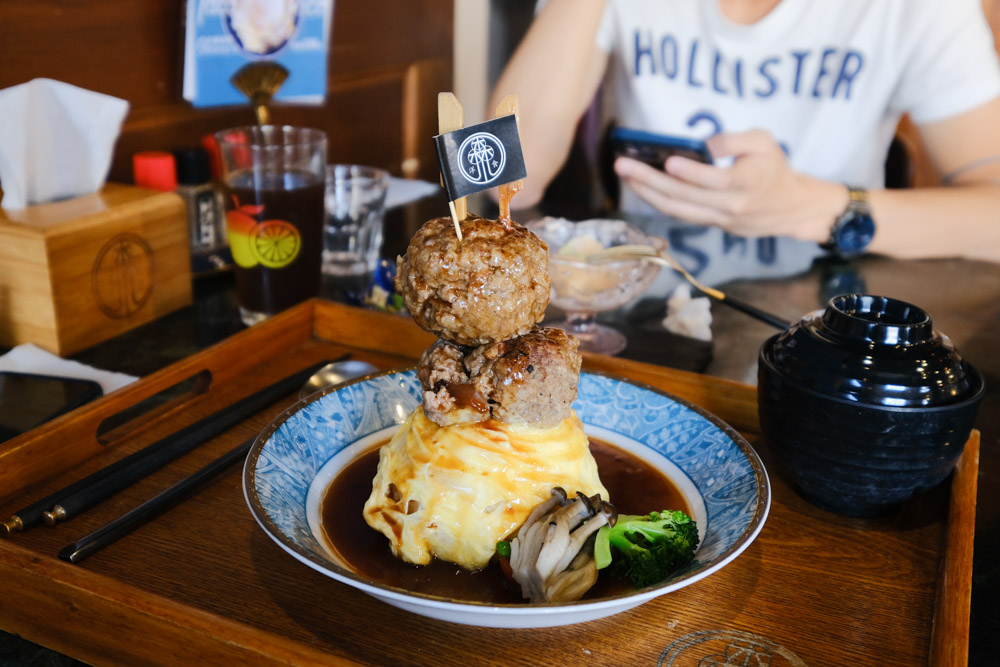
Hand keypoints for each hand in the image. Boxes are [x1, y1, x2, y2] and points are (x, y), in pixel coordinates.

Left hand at [613, 129, 845, 241]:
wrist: (790, 208)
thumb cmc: (774, 168)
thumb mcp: (764, 142)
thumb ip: (733, 140)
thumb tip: (702, 146)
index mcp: (746, 183)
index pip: (714, 180)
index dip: (691, 172)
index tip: (669, 161)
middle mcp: (730, 206)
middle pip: (684, 196)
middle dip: (650, 180)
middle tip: (623, 165)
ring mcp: (718, 219)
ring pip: (677, 210)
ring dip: (647, 194)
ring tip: (625, 176)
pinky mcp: (711, 225)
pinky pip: (681, 215)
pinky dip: (658, 201)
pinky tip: (642, 187)